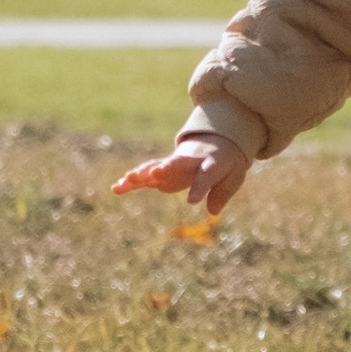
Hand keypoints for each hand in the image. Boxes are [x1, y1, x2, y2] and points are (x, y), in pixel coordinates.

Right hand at [113, 132, 252, 212]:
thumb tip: (213, 211)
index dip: (200, 187)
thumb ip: (223, 193)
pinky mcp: (162, 170)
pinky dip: (132, 181)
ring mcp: (174, 164)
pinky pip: (146, 175)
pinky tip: (117, 188)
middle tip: (155, 174)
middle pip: (176, 164)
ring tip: (125, 182)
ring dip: (142, 174)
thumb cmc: (227, 162)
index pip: (206, 175)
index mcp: (211, 162)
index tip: (192, 201)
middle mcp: (189, 161)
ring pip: (156, 167)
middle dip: (166, 168)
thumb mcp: (234, 176)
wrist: (215, 140)